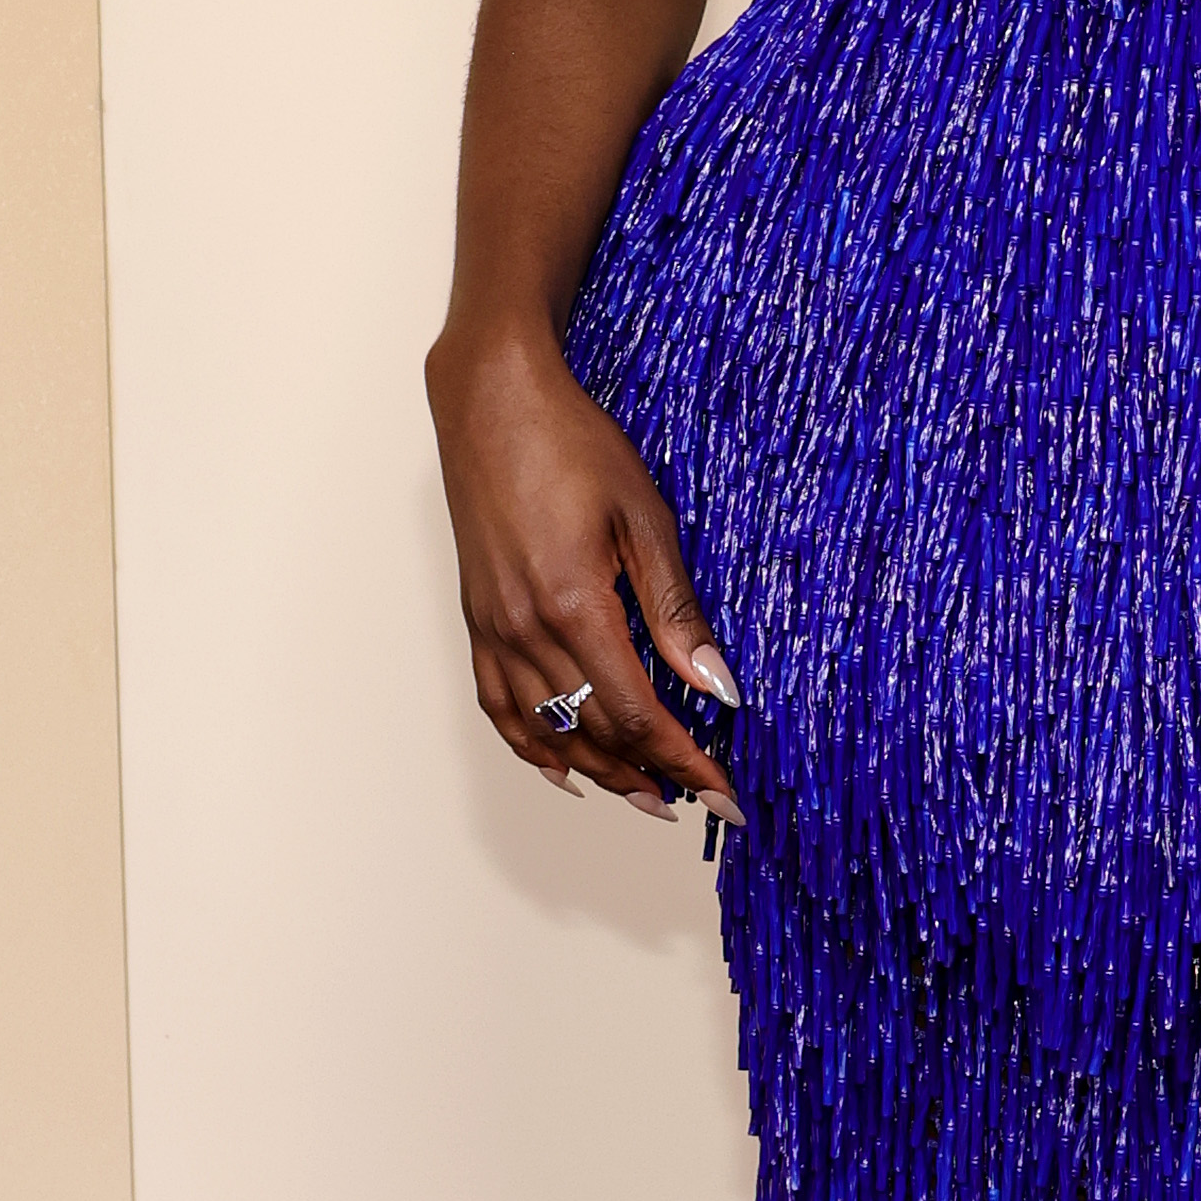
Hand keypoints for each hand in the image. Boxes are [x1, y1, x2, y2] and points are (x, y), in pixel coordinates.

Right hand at [425, 327, 740, 824]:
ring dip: (598, 772)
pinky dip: (531, 747)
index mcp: (574, 607)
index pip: (637, 718)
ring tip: (646, 796)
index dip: (684, 764)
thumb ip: (676, 612)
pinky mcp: (476, 619)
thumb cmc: (573, 443)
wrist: (492, 400)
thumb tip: (717, 687)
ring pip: (545, 731)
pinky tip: (564, 766)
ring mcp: (493, 628)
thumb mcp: (646, 520)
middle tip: (700, 800)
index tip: (724, 793)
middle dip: (651, 777)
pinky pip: (498, 705)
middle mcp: (524, 630)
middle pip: (593, 734)